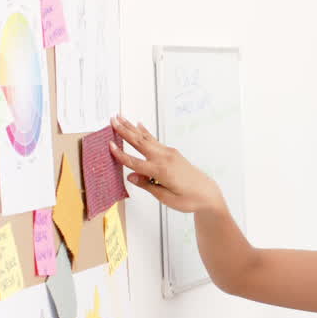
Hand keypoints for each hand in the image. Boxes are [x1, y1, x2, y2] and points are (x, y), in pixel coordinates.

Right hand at [109, 115, 223, 213]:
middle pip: (140, 143)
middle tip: (112, 120)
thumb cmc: (188, 199)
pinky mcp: (172, 153)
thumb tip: (130, 176)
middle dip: (124, 131)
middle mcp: (165, 158)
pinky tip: (139, 125)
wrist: (207, 194)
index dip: (121, 155)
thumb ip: (147, 185)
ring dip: (132, 128)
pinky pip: (155, 140)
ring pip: (147, 138)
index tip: (109, 146)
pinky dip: (145, 132)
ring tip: (121, 118)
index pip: (135, 162)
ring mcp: (169, 153)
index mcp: (161, 171)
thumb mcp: (166, 198)